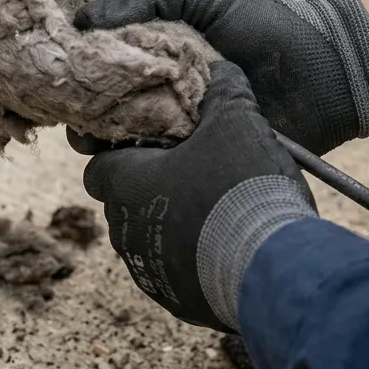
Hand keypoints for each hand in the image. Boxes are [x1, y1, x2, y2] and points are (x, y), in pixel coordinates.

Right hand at [73, 0, 368, 155]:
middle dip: (77, 105)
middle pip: (96, 104)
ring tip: (93, 128)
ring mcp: (171, 128)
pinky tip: (128, 147)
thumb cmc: (263, 24)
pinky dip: (134, 158)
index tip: (52, 61)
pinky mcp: (191, 159)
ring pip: (115, 138)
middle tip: (69, 103)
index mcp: (152, 53)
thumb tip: (80, 20)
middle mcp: (155, 91)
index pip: (96, 60)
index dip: (71, 61)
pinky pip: (152, 165)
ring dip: (98, 134)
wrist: (322, 71)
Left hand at [80, 60, 317, 331]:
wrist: (271, 269)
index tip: (151, 145)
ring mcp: (147, 270)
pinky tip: (225, 245)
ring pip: (147, 239)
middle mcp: (125, 230)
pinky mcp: (175, 300)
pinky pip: (173, 273)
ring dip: (170, 224)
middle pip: (123, 201)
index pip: (97, 165)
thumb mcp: (237, 121)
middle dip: (149, 187)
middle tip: (190, 172)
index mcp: (125, 184)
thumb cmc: (241, 187)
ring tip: (213, 210)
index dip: (121, 152)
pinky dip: (192, 259)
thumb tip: (219, 69)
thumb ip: (222, 90)